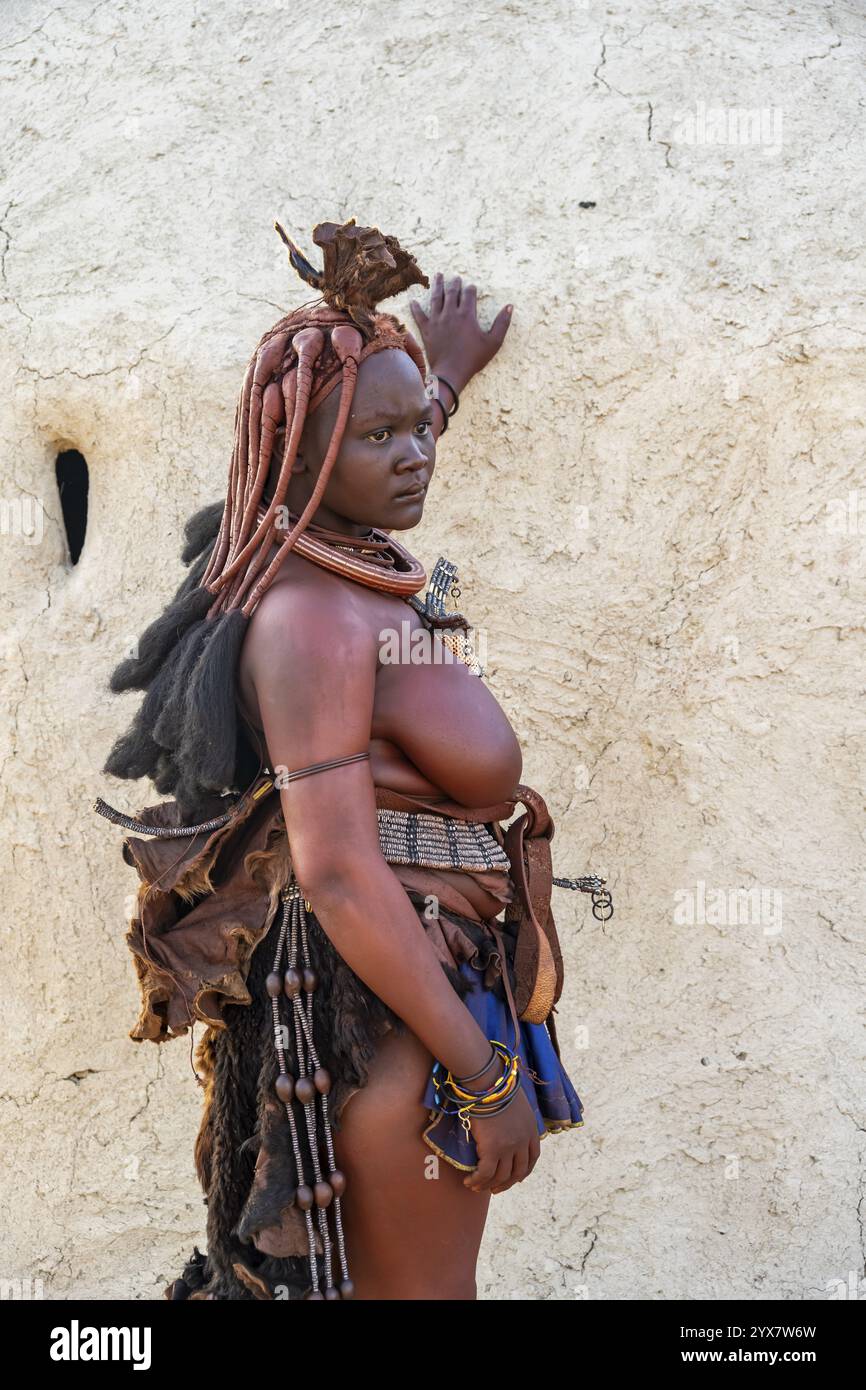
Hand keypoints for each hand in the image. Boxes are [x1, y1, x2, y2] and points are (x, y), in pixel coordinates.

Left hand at [409, 273, 512, 394]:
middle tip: (455, 278)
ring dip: (437, 286)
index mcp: (467, 315)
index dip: (470, 289)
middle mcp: (450, 313)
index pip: (468, 294)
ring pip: (435, 298)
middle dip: (454, 283)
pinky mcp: (426, 330)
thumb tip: (510, 306)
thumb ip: (502, 324)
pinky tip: (413, 301)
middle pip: (452, 292)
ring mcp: (437, 321)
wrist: (451, 373)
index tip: (471, 287)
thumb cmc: (473, 359)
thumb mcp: (493, 343)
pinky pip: (419, 316)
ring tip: (439, 276)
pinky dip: (415, 308)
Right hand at [462, 1074, 541, 1196]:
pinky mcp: (492, 1149)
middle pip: (518, 1171)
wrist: (487, 1081)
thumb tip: (505, 1122)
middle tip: (495, 1189)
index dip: (524, 1171)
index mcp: (531, 1129)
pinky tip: (469, 1182)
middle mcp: (522, 1141)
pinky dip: (477, 1181)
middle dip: (506, 1183)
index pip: (532, 1158)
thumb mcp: (514, 1102)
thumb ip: (515, 1116)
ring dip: (489, 1185)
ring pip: (500, 1176)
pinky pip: (485, 1173)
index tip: (516, 1178)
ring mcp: (508, 1147)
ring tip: (477, 1187)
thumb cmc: (496, 1085)